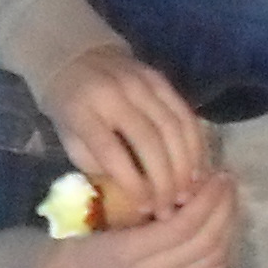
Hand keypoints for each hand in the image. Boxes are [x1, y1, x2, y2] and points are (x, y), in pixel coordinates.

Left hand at [36, 42, 214, 218]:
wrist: (76, 58)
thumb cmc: (71, 109)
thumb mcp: (70, 139)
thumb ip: (97, 166)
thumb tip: (133, 199)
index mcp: (84, 112)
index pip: (112, 152)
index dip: (133, 184)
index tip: (145, 209)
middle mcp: (115, 95)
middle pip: (149, 141)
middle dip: (164, 180)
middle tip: (171, 208)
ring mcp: (141, 83)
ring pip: (174, 127)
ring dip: (185, 165)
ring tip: (187, 194)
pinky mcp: (160, 79)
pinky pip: (185, 114)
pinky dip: (195, 144)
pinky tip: (196, 168)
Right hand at [36, 169, 238, 267]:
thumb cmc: (80, 239)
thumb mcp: (99, 213)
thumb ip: (139, 201)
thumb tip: (184, 180)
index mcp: (127, 252)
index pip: (183, 226)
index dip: (206, 199)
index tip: (215, 174)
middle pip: (205, 242)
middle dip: (224, 208)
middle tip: (227, 180)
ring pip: (214, 258)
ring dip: (229, 226)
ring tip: (228, 199)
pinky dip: (225, 247)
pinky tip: (224, 225)